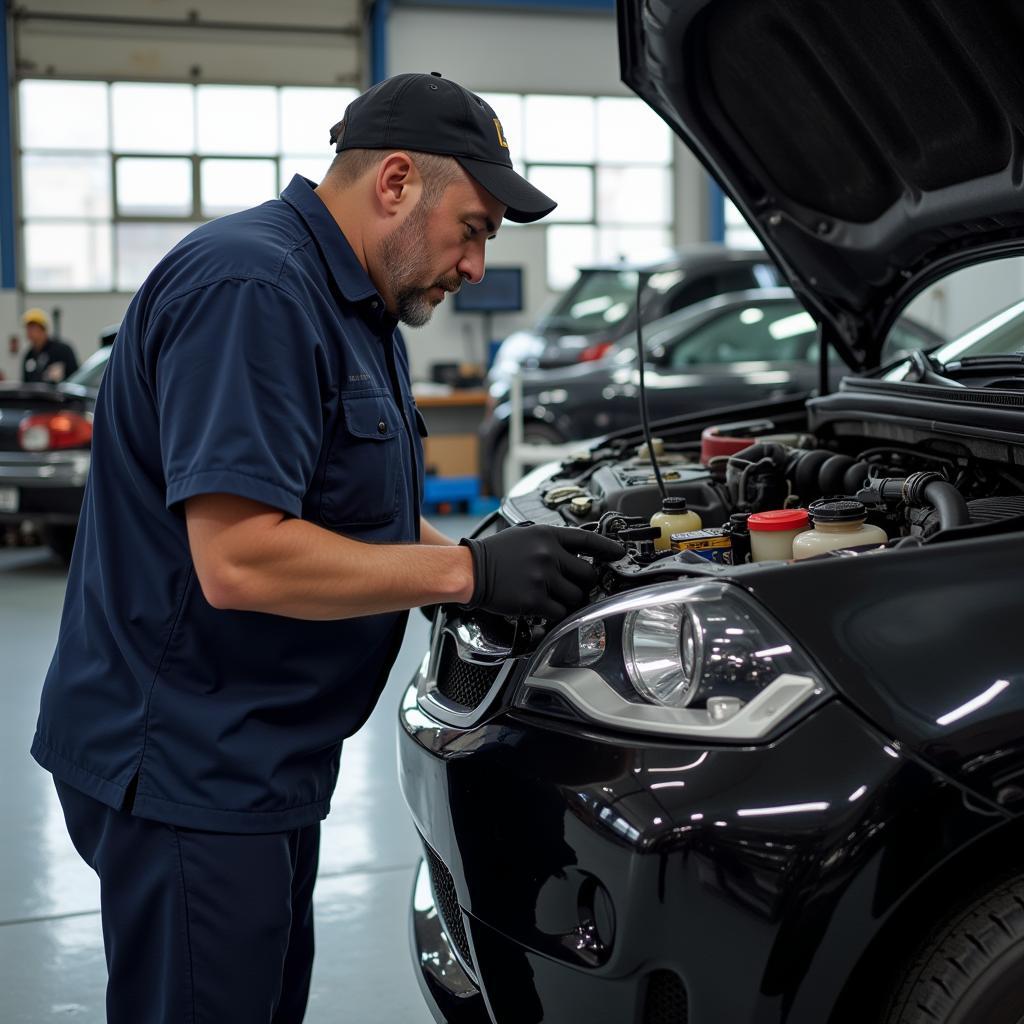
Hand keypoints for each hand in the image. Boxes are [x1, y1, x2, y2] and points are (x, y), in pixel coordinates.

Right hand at [461, 525, 624, 620]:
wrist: (470, 570)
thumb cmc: (493, 554)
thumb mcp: (524, 535)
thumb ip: (549, 542)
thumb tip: (574, 554)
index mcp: (547, 536)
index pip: (587, 540)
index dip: (607, 548)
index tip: (619, 554)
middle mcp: (548, 554)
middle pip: (588, 574)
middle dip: (585, 583)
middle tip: (575, 586)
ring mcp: (543, 578)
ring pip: (576, 596)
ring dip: (570, 600)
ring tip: (554, 598)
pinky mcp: (534, 600)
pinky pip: (560, 612)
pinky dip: (556, 614)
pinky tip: (545, 610)